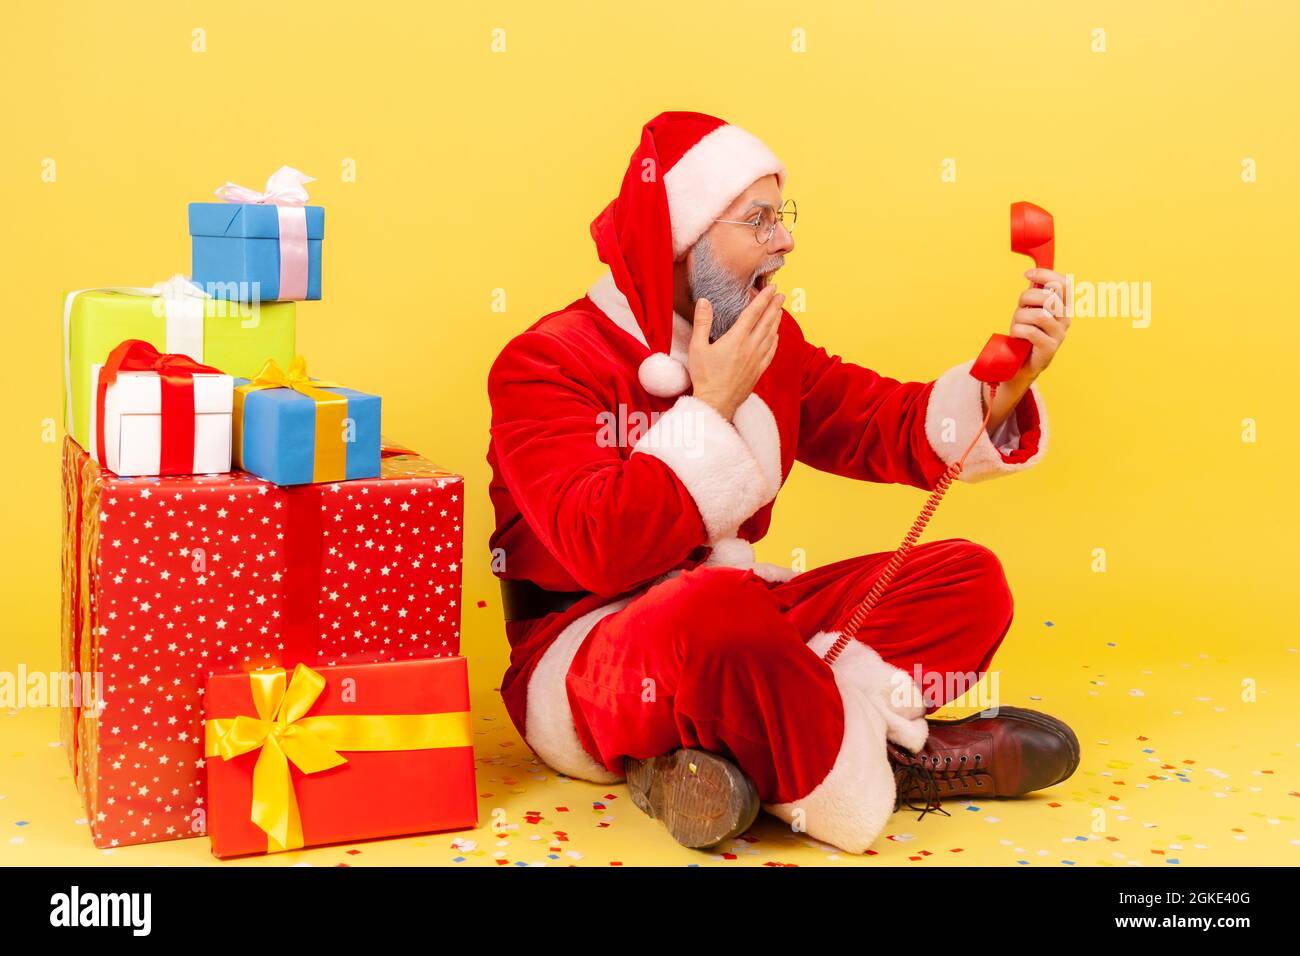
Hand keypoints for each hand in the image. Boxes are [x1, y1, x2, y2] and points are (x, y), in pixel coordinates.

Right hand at [687, 284, 783, 420]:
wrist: (716, 403)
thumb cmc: (704, 376)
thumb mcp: (697, 347)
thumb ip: (702, 322)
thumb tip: (704, 301)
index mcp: (737, 338)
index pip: (753, 313)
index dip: (763, 298)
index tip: (771, 288)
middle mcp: (750, 347)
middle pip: (766, 322)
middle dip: (774, 306)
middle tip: (780, 295)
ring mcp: (757, 359)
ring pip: (772, 335)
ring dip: (777, 321)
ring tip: (780, 311)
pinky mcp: (759, 371)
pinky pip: (771, 352)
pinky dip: (775, 341)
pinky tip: (776, 336)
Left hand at [1011, 267, 1070, 376]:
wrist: (1023, 362)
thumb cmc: (1026, 331)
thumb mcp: (1030, 308)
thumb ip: (1035, 294)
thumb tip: (1033, 274)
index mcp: (1064, 306)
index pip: (1064, 284)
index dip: (1046, 275)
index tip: (1027, 274)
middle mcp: (1065, 319)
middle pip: (1049, 298)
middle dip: (1027, 298)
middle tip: (1020, 308)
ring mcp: (1059, 334)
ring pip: (1039, 315)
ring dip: (1020, 317)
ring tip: (1017, 324)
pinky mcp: (1049, 348)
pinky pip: (1031, 332)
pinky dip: (1018, 330)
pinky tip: (1016, 334)